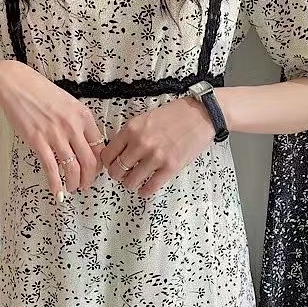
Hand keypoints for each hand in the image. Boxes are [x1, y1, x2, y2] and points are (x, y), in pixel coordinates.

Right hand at [0, 60, 106, 201]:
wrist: (16, 84)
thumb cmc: (41, 92)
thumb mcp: (69, 103)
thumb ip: (79, 122)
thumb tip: (87, 142)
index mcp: (83, 116)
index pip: (100, 147)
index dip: (99, 164)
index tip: (96, 170)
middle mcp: (73, 127)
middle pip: (90, 162)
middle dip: (90, 178)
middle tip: (86, 185)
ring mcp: (56, 135)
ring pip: (73, 168)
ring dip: (74, 183)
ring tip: (72, 188)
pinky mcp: (38, 141)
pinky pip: (51, 168)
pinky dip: (55, 183)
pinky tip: (57, 191)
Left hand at [100, 95, 216, 197]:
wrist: (200, 115)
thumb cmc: (175, 115)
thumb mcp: (145, 118)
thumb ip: (131, 134)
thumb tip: (119, 152)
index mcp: (131, 129)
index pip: (108, 154)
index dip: (108, 163)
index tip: (112, 165)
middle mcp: (140, 143)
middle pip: (116, 170)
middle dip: (118, 175)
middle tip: (123, 175)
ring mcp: (155, 156)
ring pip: (130, 181)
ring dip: (131, 184)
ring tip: (135, 181)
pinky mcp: (170, 167)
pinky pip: (150, 187)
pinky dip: (145, 191)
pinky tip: (145, 189)